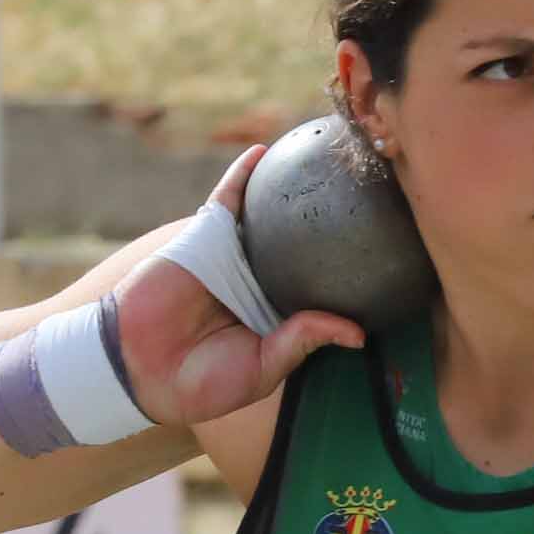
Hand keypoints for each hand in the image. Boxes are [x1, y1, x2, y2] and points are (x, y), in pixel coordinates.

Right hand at [114, 143, 364, 428]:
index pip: (323, 283)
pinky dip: (246, 173)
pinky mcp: (206, 236)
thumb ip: (303, 342)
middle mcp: (262, 278)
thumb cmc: (202, 382)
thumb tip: (357, 333)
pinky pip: (229, 198)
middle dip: (334, 216)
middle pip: (306, 241)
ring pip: (272, 213)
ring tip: (330, 155)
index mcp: (280, 311)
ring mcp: (235, 254)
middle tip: (373, 189)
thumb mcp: (263, 368)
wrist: (141, 367)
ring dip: (294, 186)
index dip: (351, 268)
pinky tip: (268, 150)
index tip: (392, 250)